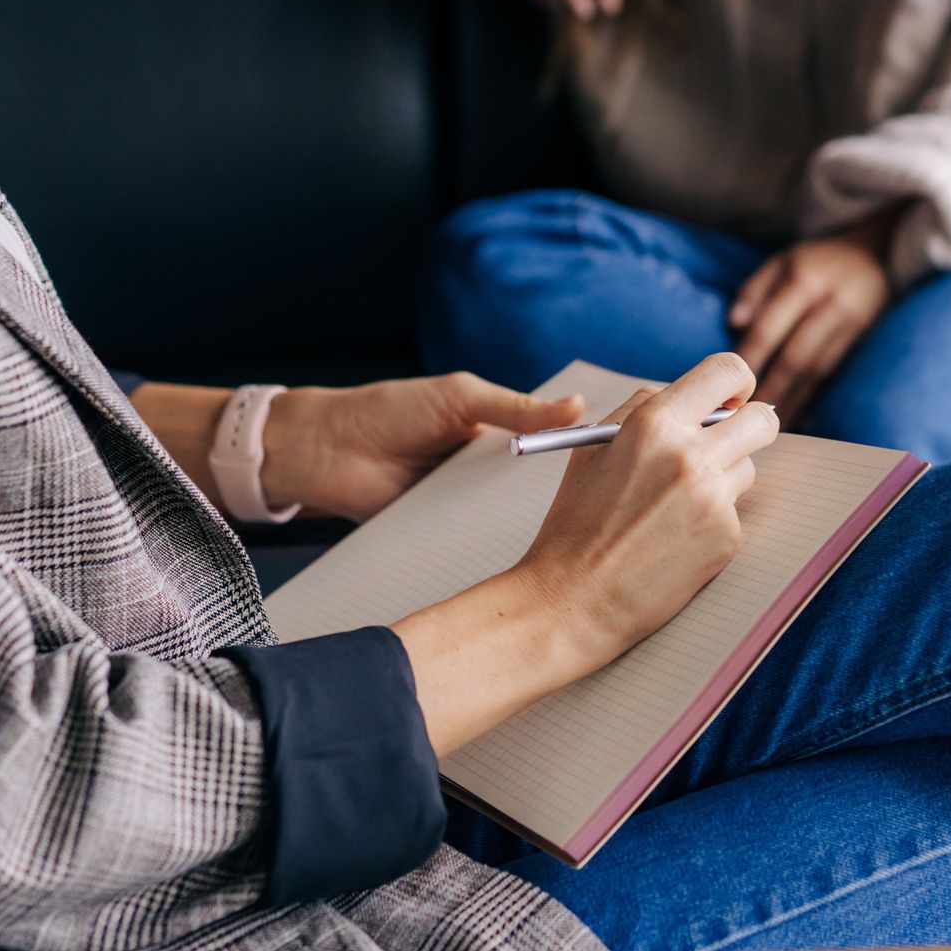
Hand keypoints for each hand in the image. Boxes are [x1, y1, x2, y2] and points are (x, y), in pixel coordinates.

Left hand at [260, 372, 582, 521]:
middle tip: (603, 508)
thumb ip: (517, 408)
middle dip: (563, 496)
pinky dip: (493, 544)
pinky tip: (523, 552)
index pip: (550, 443)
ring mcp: (467, 503)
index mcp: (497, 431)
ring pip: (510, 516)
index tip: (621, 464)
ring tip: (573, 535)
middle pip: (536, 488)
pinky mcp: (446, 531)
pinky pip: (478, 540)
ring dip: (529, 522)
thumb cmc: (390, 411)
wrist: (329, 452)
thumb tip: (579, 406)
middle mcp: (488, 470)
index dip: (581, 453)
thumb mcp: (460, 398)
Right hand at [517, 353, 778, 656]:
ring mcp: (713, 500)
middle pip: (762, 421)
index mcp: (654, 423)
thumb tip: (694, 396)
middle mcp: (691, 456)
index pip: (728, 372)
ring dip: (724, 478)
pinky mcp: (726, 539)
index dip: (737, 382)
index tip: (731, 399)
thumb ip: (642, 410)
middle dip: (752, 426)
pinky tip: (674, 540)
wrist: (573, 598)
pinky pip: (735, 513)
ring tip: (674, 506)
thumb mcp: (593, 448)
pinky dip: (712, 522)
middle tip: (731, 440)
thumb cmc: (577, 520)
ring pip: (747, 469)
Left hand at [727, 217, 895, 427]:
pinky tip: (799, 414)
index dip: (748, 361)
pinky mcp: (862, 337)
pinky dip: (814, 396)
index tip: (730, 387)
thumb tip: (734, 323)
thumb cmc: (818, 260)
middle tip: (746, 419)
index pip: (769, 328)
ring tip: (770, 424)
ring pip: (816, 370)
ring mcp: (850, 322)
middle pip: (794, 356)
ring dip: (792, 401)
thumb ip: (756, 289)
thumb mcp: (783, 260)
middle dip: (770, 390)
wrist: (876, 253)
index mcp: (803, 280)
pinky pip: (834, 372)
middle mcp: (829, 302)